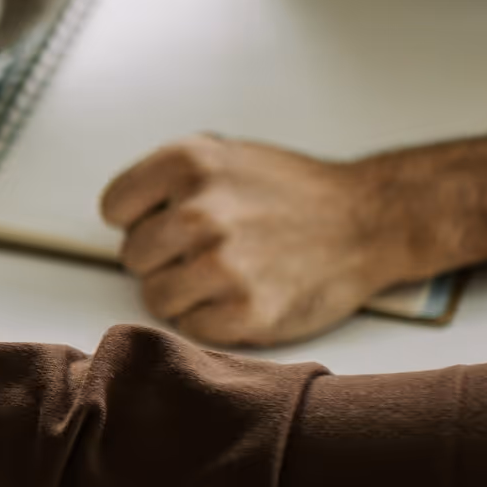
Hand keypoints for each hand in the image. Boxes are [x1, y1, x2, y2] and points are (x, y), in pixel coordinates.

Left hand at [99, 133, 486, 346]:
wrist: (370, 222)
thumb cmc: (294, 194)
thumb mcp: (225, 158)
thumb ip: (167, 182)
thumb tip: (121, 217)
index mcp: (188, 163)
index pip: (115, 208)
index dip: (140, 219)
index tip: (166, 221)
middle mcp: (200, 211)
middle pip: (133, 257)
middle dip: (164, 257)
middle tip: (209, 249)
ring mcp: (221, 264)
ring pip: (156, 297)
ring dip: (185, 292)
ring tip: (227, 273)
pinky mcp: (243, 312)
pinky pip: (190, 328)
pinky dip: (213, 319)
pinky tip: (245, 294)